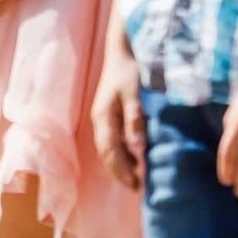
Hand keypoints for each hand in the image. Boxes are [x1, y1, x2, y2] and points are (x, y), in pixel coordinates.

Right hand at [91, 42, 146, 190]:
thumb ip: (135, 118)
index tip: (136, 186)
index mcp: (103, 117)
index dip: (121, 171)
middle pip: (106, 152)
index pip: (110, 151)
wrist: (122, 50)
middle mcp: (99, 119)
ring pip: (108, 147)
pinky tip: (135, 155)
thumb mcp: (134, 94)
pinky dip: (122, 151)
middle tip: (136, 187)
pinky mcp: (109, 112)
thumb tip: (138, 146)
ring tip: (136, 176)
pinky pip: (112, 139)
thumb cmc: (129, 71)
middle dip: (119, 172)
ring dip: (120, 163)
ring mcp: (103, 116)